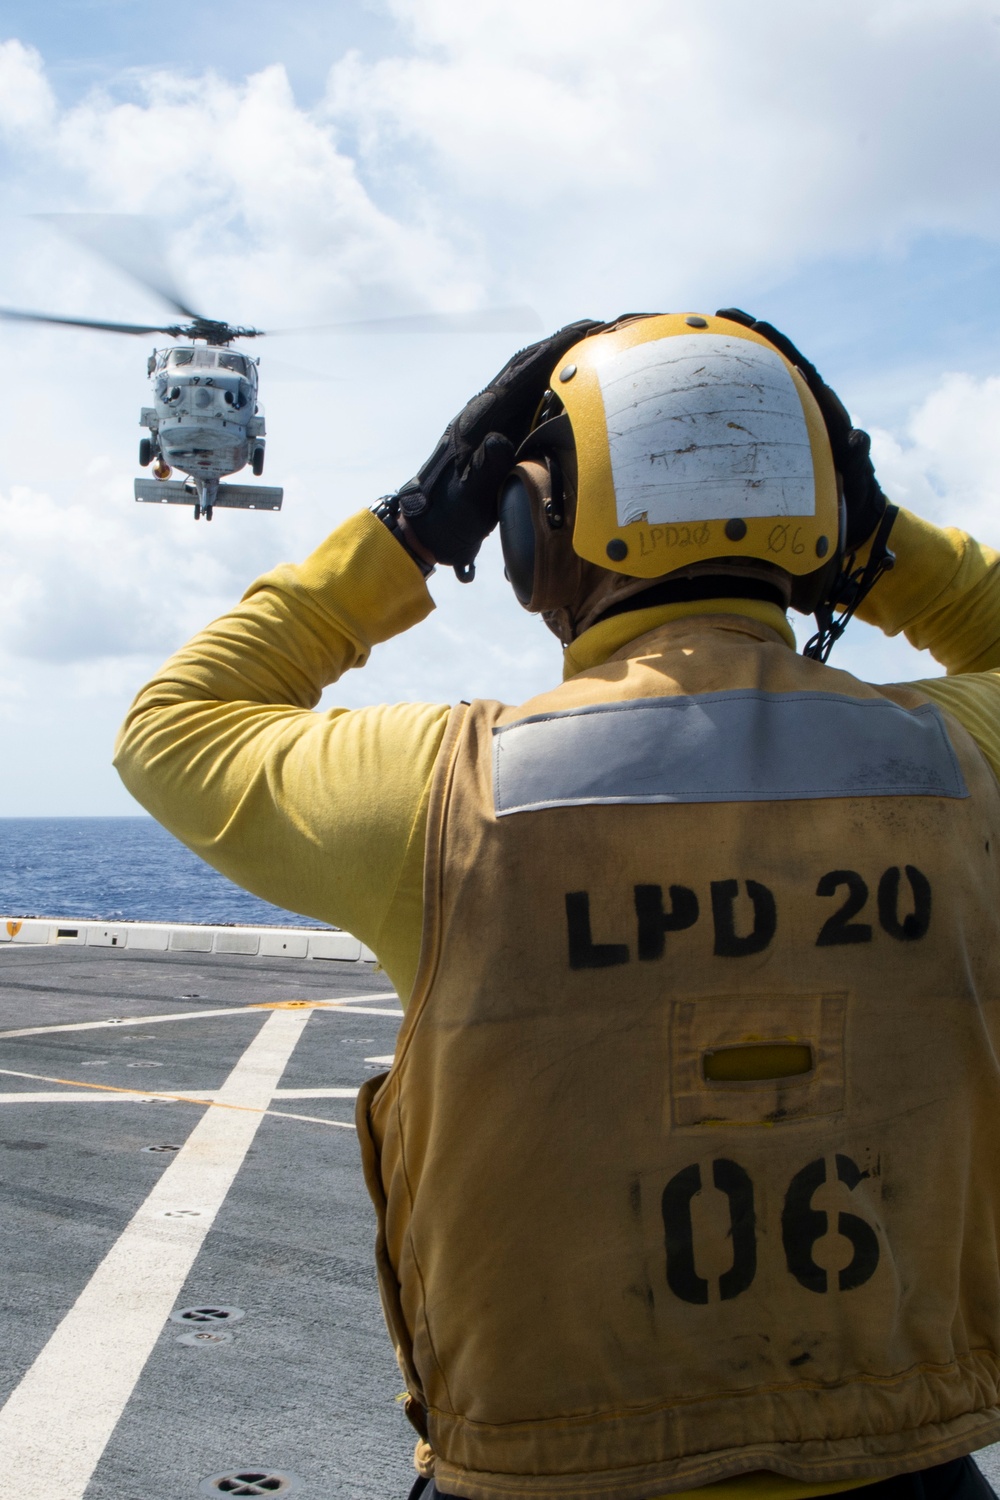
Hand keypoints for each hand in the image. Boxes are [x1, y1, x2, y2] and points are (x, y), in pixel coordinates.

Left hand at [397, 319, 599, 579]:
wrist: (429, 527)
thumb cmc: (449, 515)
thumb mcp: (468, 498)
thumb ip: (484, 468)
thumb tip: (499, 439)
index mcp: (480, 418)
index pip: (523, 371)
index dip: (556, 347)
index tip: (590, 330)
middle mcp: (486, 410)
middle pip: (528, 363)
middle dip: (564, 343)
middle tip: (604, 329)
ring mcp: (491, 419)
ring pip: (529, 377)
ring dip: (560, 359)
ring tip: (597, 348)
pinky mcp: (497, 432)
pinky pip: (529, 398)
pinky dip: (554, 383)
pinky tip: (576, 386)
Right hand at [715, 309, 887, 550]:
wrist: (854, 510)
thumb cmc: (858, 494)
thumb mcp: (858, 477)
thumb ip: (858, 456)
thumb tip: (857, 436)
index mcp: (825, 408)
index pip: (799, 367)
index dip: (779, 343)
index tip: (757, 324)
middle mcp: (806, 407)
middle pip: (776, 362)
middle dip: (751, 336)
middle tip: (722, 314)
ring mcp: (792, 421)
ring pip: (762, 383)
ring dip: (738, 360)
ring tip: (707, 339)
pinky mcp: (780, 437)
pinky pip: (754, 410)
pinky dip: (733, 397)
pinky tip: (705, 394)